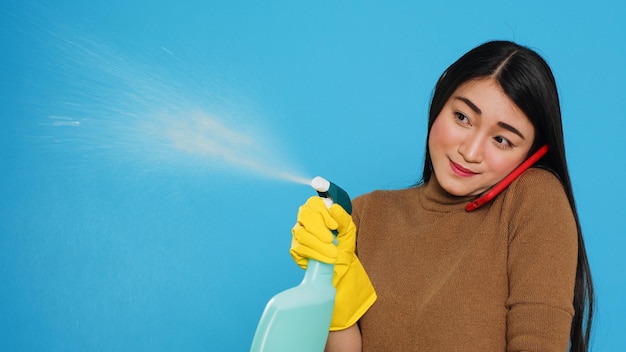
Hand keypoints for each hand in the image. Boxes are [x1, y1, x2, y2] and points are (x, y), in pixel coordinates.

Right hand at [290, 196, 375, 330]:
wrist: (341, 266)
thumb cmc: (343, 244)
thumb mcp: (348, 229)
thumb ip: (343, 217)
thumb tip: (333, 207)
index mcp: (317, 210)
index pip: (314, 203)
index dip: (322, 212)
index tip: (334, 225)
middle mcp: (305, 220)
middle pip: (304, 215)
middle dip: (319, 228)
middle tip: (332, 240)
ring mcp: (298, 234)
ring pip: (302, 233)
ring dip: (318, 243)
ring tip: (332, 253)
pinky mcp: (295, 249)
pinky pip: (301, 248)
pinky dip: (315, 253)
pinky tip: (326, 258)